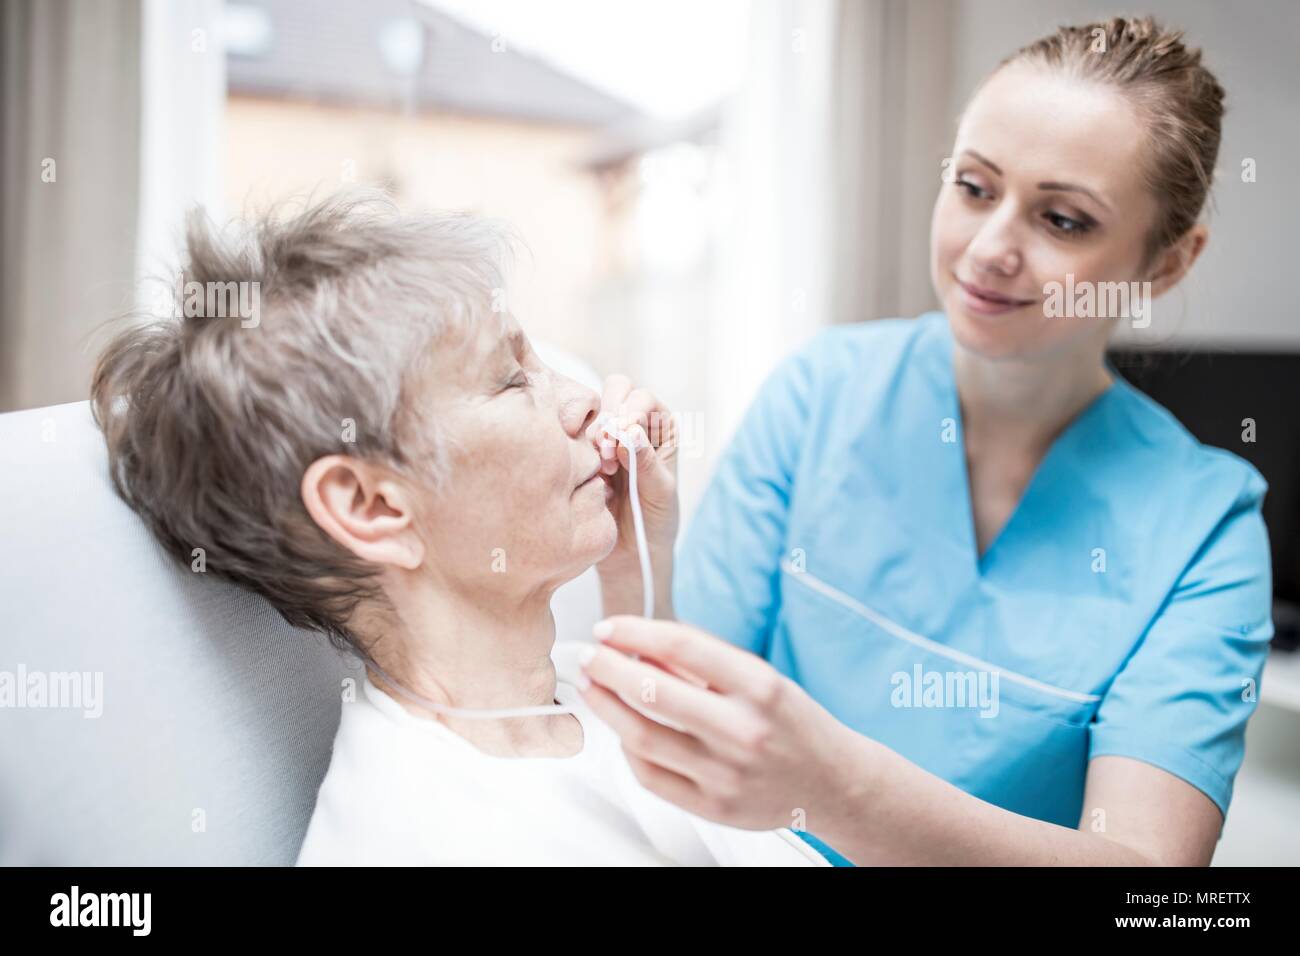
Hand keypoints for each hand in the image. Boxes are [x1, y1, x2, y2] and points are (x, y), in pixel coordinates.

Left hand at [578, 617, 872, 833]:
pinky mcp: (714, 806)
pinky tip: (623, 730)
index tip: (609, 628)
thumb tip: (641, 643)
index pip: (683, 647)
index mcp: (760, 687)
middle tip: (590, 657)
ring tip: (593, 688)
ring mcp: (727, 773)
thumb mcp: (761, 677)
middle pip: (654, 693)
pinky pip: (651, 776)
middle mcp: (744, 730)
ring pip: (643, 737)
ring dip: (607, 708)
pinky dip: (628, 749)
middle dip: (609, 668)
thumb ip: (704, 661)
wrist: (832, 783)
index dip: (635, 632)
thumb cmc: (793, 724)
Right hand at [587, 375, 678, 616]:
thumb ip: (648, 463)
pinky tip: (592, 476)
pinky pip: (575, 437)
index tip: (625, 433)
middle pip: (616, 392)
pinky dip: (580, 450)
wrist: (629, 552)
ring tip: (604, 470)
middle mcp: (635, 426)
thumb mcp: (660, 494)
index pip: (644, 398)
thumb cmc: (655, 522)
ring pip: (592, 413)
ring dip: (595, 436)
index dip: (632, 410)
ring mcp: (607, 438)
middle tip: (610, 451)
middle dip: (611, 418)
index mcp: (661, 429)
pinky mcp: (584, 453)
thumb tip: (631, 432)